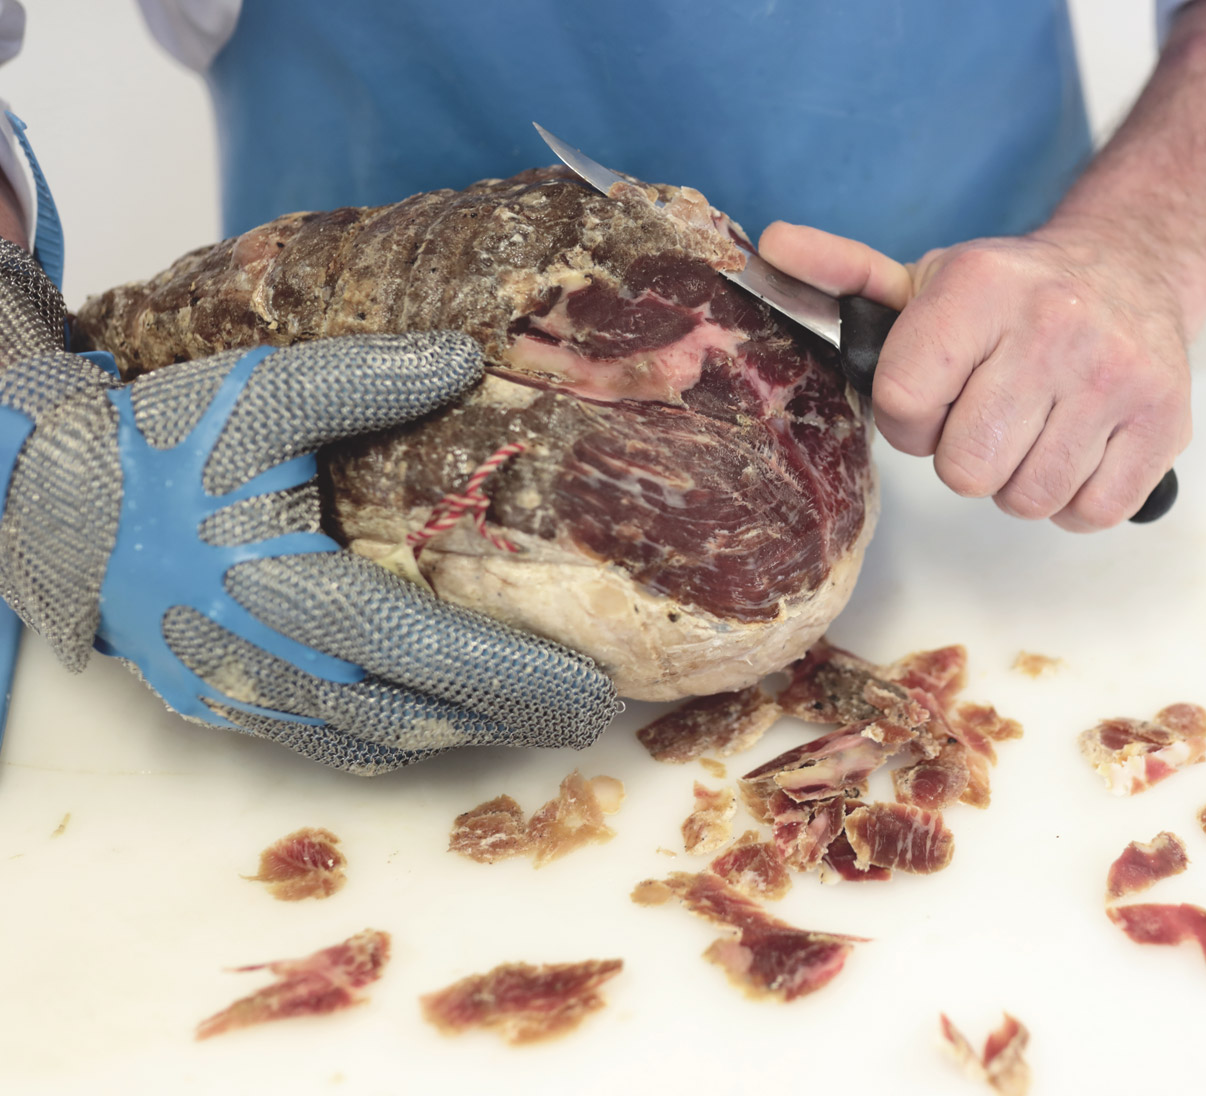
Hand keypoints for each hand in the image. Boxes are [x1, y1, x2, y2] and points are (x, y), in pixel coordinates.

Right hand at [0, 241, 614, 772]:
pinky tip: (437, 728)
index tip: (591, 685)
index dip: (513, 675)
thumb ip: (365, 378)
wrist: (45, 504)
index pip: (425, 648)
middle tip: (593, 713)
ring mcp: (243, 698)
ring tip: (536, 719)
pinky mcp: (224, 708)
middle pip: (416, 712)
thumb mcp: (259, 392)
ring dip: (461, 735)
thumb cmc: (156, 446)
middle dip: (510, 718)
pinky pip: (326, 745)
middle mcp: (269, 664)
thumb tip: (465, 358)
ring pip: (374, 740)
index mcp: (284, 590)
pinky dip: (394, 742)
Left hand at [760, 220, 1191, 530]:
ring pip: (1026, 500)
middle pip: (966, 469)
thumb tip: (768, 247)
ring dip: (1018, 481)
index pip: (905, 405)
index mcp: (981, 289)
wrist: (1131, 266)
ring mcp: (1116, 376)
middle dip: (963, 458)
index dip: (909, 420)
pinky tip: (1073, 447)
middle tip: (985, 418)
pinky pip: (1089, 512)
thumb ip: (844, 275)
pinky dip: (1073, 499)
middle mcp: (1055, 326)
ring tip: (1031, 429)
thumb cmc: (1013, 294)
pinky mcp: (1164, 420)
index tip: (931, 399)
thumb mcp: (927, 278)